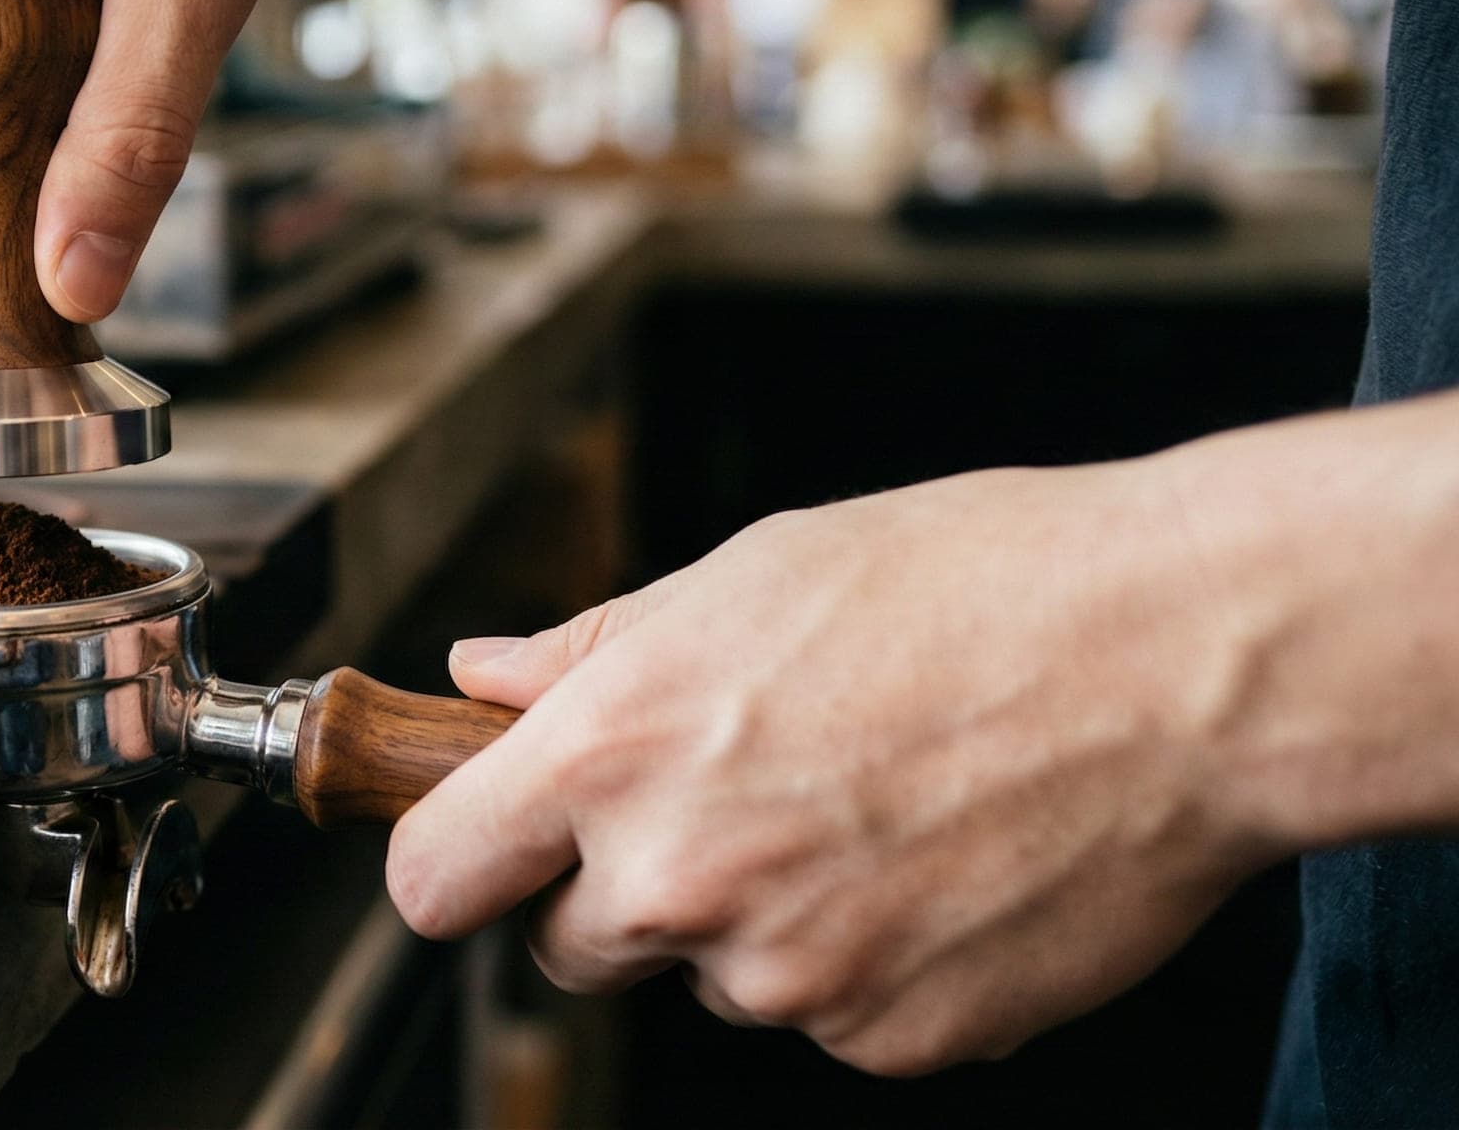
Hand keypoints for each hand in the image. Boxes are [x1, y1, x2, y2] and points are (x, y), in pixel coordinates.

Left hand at [388, 459, 1284, 1075]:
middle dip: (618, 888)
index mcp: (612, 753)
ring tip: (872, 804)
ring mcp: (787, 977)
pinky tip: (938, 862)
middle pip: (569, 945)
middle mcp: (678, 880)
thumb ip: (591, 651)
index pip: (433, 878)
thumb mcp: (748, 574)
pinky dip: (867, 961)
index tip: (481, 849)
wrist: (1177, 664)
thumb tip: (482, 677)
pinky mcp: (891, 1037)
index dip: (452, 862)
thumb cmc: (970, 586)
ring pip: (714, 979)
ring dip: (757, 920)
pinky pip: (833, 1016)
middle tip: (732, 796)